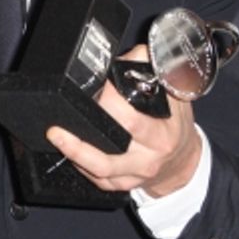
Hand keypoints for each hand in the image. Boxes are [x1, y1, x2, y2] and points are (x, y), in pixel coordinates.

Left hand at [45, 44, 202, 197]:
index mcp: (160, 135)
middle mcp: (147, 158)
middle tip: (57, 122)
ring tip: (54, 135)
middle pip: (110, 150)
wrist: (184, 162)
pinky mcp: (120, 185)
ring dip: (74, 153)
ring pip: (100, 169)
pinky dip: (79, 165)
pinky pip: (96, 179)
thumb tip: (133, 53)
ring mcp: (133, 174)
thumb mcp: (174, 97)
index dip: (109, 103)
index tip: (95, 89)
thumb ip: (154, 72)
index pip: (130, 120)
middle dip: (82, 136)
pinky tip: (66, 150)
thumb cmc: (175, 125)